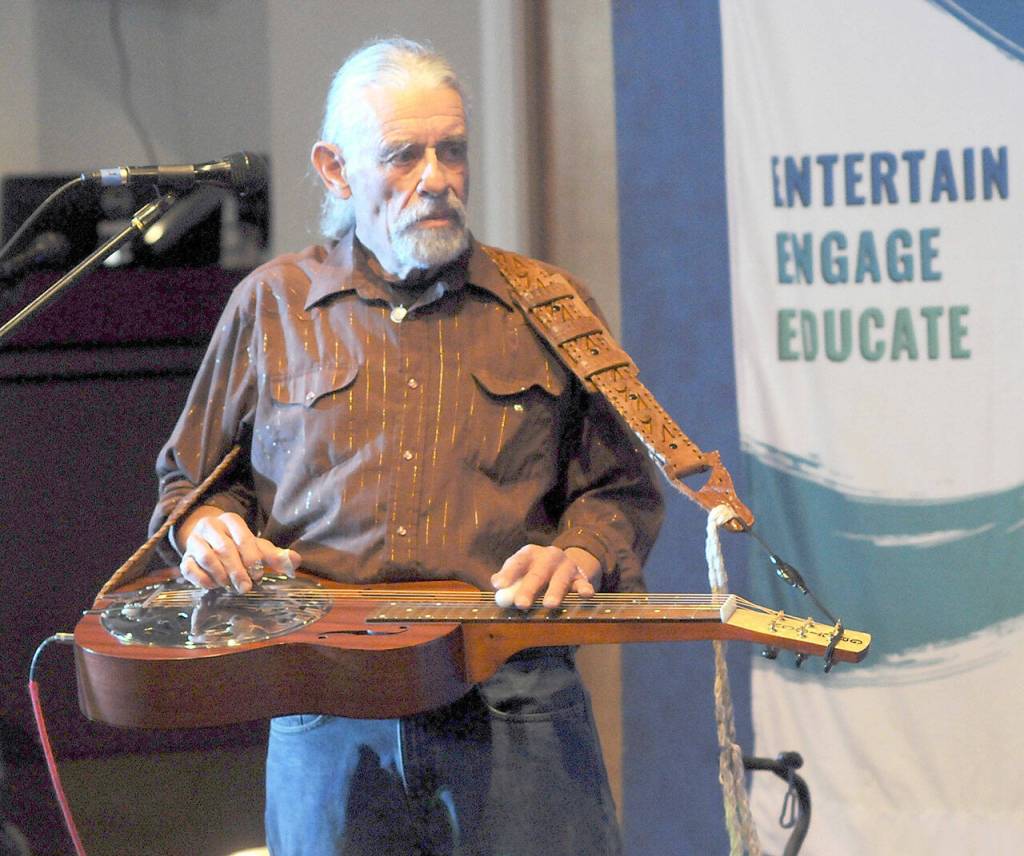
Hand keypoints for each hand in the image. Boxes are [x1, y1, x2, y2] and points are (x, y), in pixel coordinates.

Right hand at [177, 510, 300, 592]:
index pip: (244, 538)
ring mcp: (194, 541)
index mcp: (231, 520)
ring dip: (222, 575)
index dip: (252, 558)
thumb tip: (296, 561)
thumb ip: (276, 555)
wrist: (208, 541)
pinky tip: (215, 586)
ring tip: (231, 586)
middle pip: (225, 549)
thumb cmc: (238, 545)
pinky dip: (203, 580)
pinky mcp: (184, 557)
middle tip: (247, 587)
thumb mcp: (257, 547)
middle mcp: (210, 526)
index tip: (259, 574)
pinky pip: (190, 569)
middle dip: (238, 571)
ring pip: (207, 558)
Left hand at [490, 545, 600, 609]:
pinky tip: (586, 595)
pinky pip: (583, 583)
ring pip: (560, 579)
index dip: (508, 573)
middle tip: (521, 603)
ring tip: (550, 604)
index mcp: (530, 554)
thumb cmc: (534, 571)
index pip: (518, 562)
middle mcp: (549, 556)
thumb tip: (496, 583)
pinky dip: (585, 588)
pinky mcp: (580, 577)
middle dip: (529, 588)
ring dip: (555, 591)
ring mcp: (566, 566)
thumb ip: (508, 578)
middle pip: (538, 573)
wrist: (563, 564)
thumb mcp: (520, 571)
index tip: (499, 585)